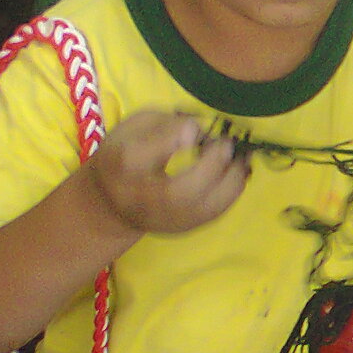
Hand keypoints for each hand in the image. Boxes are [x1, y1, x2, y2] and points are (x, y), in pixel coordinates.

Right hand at [86, 112, 247, 234]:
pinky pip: (217, 211)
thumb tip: (199, 130)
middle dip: (213, 164)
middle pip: (180, 191)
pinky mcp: (185, 227)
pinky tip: (235, 170)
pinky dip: (232, 189)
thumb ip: (164, 125)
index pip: (141, 156)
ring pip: (207, 207)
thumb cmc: (126, 155)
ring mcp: (166, 219)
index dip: (170, 139)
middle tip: (226, 143)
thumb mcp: (134, 128)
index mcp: (123, 165)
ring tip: (237, 155)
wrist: (115, 203)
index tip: (195, 128)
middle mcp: (142, 199)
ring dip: (231, 177)